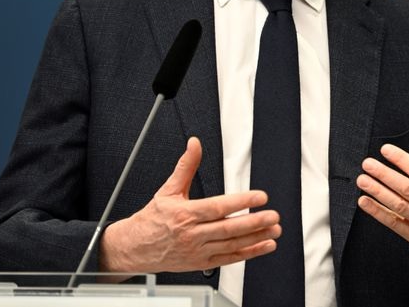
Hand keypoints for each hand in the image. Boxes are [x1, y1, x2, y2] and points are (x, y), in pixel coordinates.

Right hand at [100, 137, 281, 273]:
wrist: (134, 248)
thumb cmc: (152, 219)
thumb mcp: (167, 190)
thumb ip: (186, 166)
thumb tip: (194, 144)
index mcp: (185, 214)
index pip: (218, 207)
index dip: (241, 201)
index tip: (260, 196)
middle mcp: (192, 234)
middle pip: (228, 229)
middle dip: (254, 222)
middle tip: (273, 215)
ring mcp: (197, 251)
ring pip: (231, 245)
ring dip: (256, 238)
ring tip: (274, 229)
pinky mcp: (201, 263)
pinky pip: (228, 259)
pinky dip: (248, 253)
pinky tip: (264, 246)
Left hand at [355, 129, 408, 275]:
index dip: (403, 161)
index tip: (386, 150)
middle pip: (407, 189)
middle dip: (385, 175)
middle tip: (368, 164)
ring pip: (399, 206)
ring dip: (378, 192)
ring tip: (362, 180)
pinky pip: (394, 224)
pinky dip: (378, 213)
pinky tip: (364, 202)